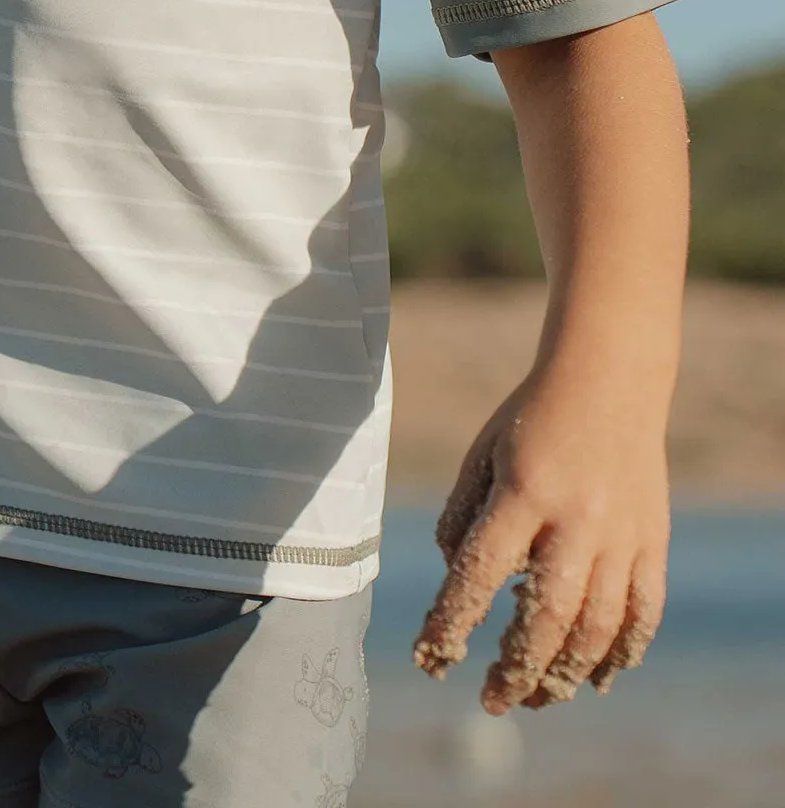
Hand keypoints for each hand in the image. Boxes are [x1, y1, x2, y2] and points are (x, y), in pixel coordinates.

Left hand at [412, 367, 668, 711]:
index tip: (429, 657)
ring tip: (536, 699)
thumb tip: (453, 572)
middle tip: (491, 701)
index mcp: (522, 493)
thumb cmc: (531, 419)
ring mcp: (621, 536)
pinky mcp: (653, 543)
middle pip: (545, 616)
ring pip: (597, 627)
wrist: (609, 382)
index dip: (451, 620)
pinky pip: (642, 613)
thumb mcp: (482, 453)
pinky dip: (621, 653)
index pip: (479, 572)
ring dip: (564, 673)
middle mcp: (575, 521)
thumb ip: (462, 514)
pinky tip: (596, 677)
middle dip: (514, 669)